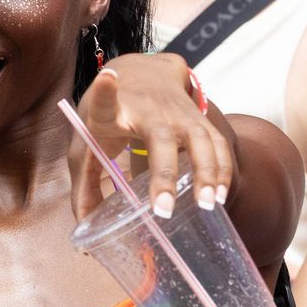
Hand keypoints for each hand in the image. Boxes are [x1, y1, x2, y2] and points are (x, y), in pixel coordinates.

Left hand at [70, 53, 233, 221]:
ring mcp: (179, 112)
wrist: (143, 71)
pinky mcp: (200, 119)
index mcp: (113, 110)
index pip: (105, 99)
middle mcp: (149, 108)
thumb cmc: (110, 115)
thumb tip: (84, 235)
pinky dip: (222, 169)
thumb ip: (85, 186)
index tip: (108, 79)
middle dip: (163, 172)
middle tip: (163, 208)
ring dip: (206, 171)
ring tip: (208, 204)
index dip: (105, 90)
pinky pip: (217, 143)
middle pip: (159, 135)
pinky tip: (221, 196)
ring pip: (199, 137)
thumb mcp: (87, 141)